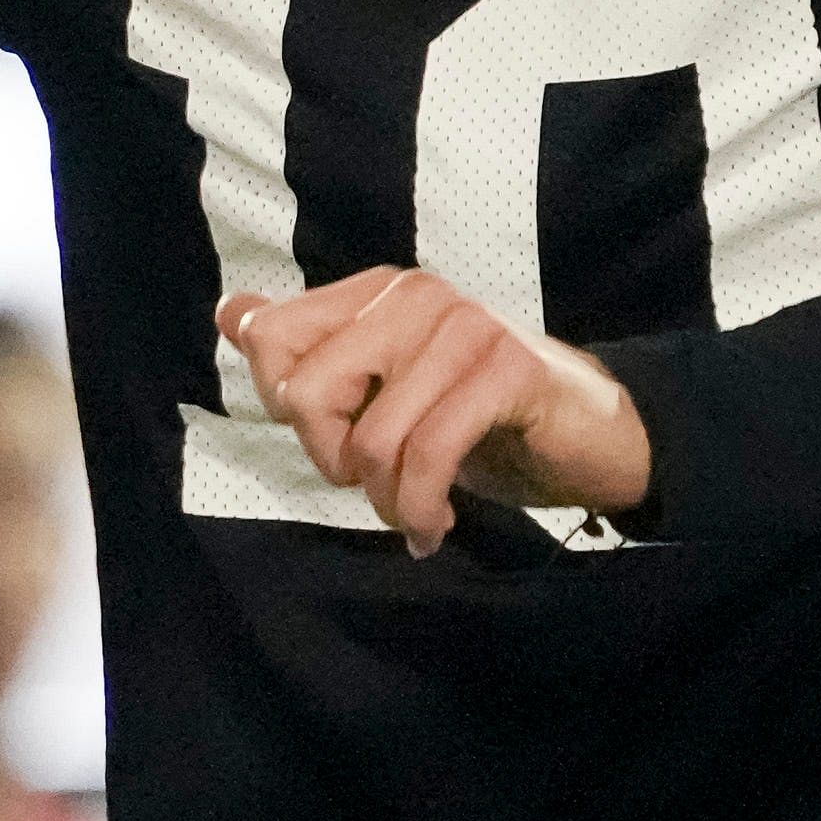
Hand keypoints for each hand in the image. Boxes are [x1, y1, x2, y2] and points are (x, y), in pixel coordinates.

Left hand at [215, 268, 651, 557]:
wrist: (590, 439)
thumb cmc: (477, 418)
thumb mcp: (384, 393)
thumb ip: (307, 352)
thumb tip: (231, 313)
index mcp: (375, 291)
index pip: (272, 341)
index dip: (294, 413)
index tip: (340, 442)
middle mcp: (414, 294)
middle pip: (307, 393)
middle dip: (334, 461)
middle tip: (378, 485)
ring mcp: (464, 326)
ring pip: (371, 438)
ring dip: (389, 501)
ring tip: (416, 513)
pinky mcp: (507, 371)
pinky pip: (430, 454)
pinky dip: (423, 508)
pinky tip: (437, 528)